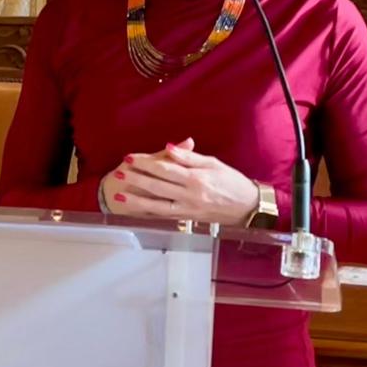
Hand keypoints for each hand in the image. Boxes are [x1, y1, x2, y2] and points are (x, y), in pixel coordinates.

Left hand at [100, 138, 257, 226]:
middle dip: (136, 179)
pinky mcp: (187, 220)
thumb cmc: (232, 182)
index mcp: (197, 178)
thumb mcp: (213, 163)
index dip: (146, 162)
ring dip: (137, 199)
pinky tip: (134, 210)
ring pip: (157, 205)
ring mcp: (188, 210)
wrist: (248, 208)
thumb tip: (169, 147)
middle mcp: (190, 195)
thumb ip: (189, 157)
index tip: (130, 157)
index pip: (165, 168)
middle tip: (118, 171)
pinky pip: (164, 216)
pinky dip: (148, 213)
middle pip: (158, 186)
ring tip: (119, 194)